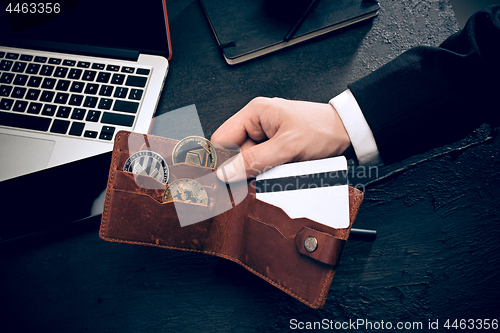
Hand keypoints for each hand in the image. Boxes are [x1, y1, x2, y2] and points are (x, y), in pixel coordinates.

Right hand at [211, 97, 350, 181]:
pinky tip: (282, 171)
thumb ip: (254, 160)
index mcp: (254, 113)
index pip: (222, 138)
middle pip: (235, 153)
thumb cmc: (322, 129)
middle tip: (261, 176)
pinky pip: (262, 164)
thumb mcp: (287, 147)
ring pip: (249, 161)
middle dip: (245, 168)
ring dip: (259, 172)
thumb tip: (226, 173)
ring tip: (279, 170)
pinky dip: (269, 172)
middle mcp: (257, 122)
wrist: (347, 133)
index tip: (224, 180)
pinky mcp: (275, 147)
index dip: (221, 160)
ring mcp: (266, 136)